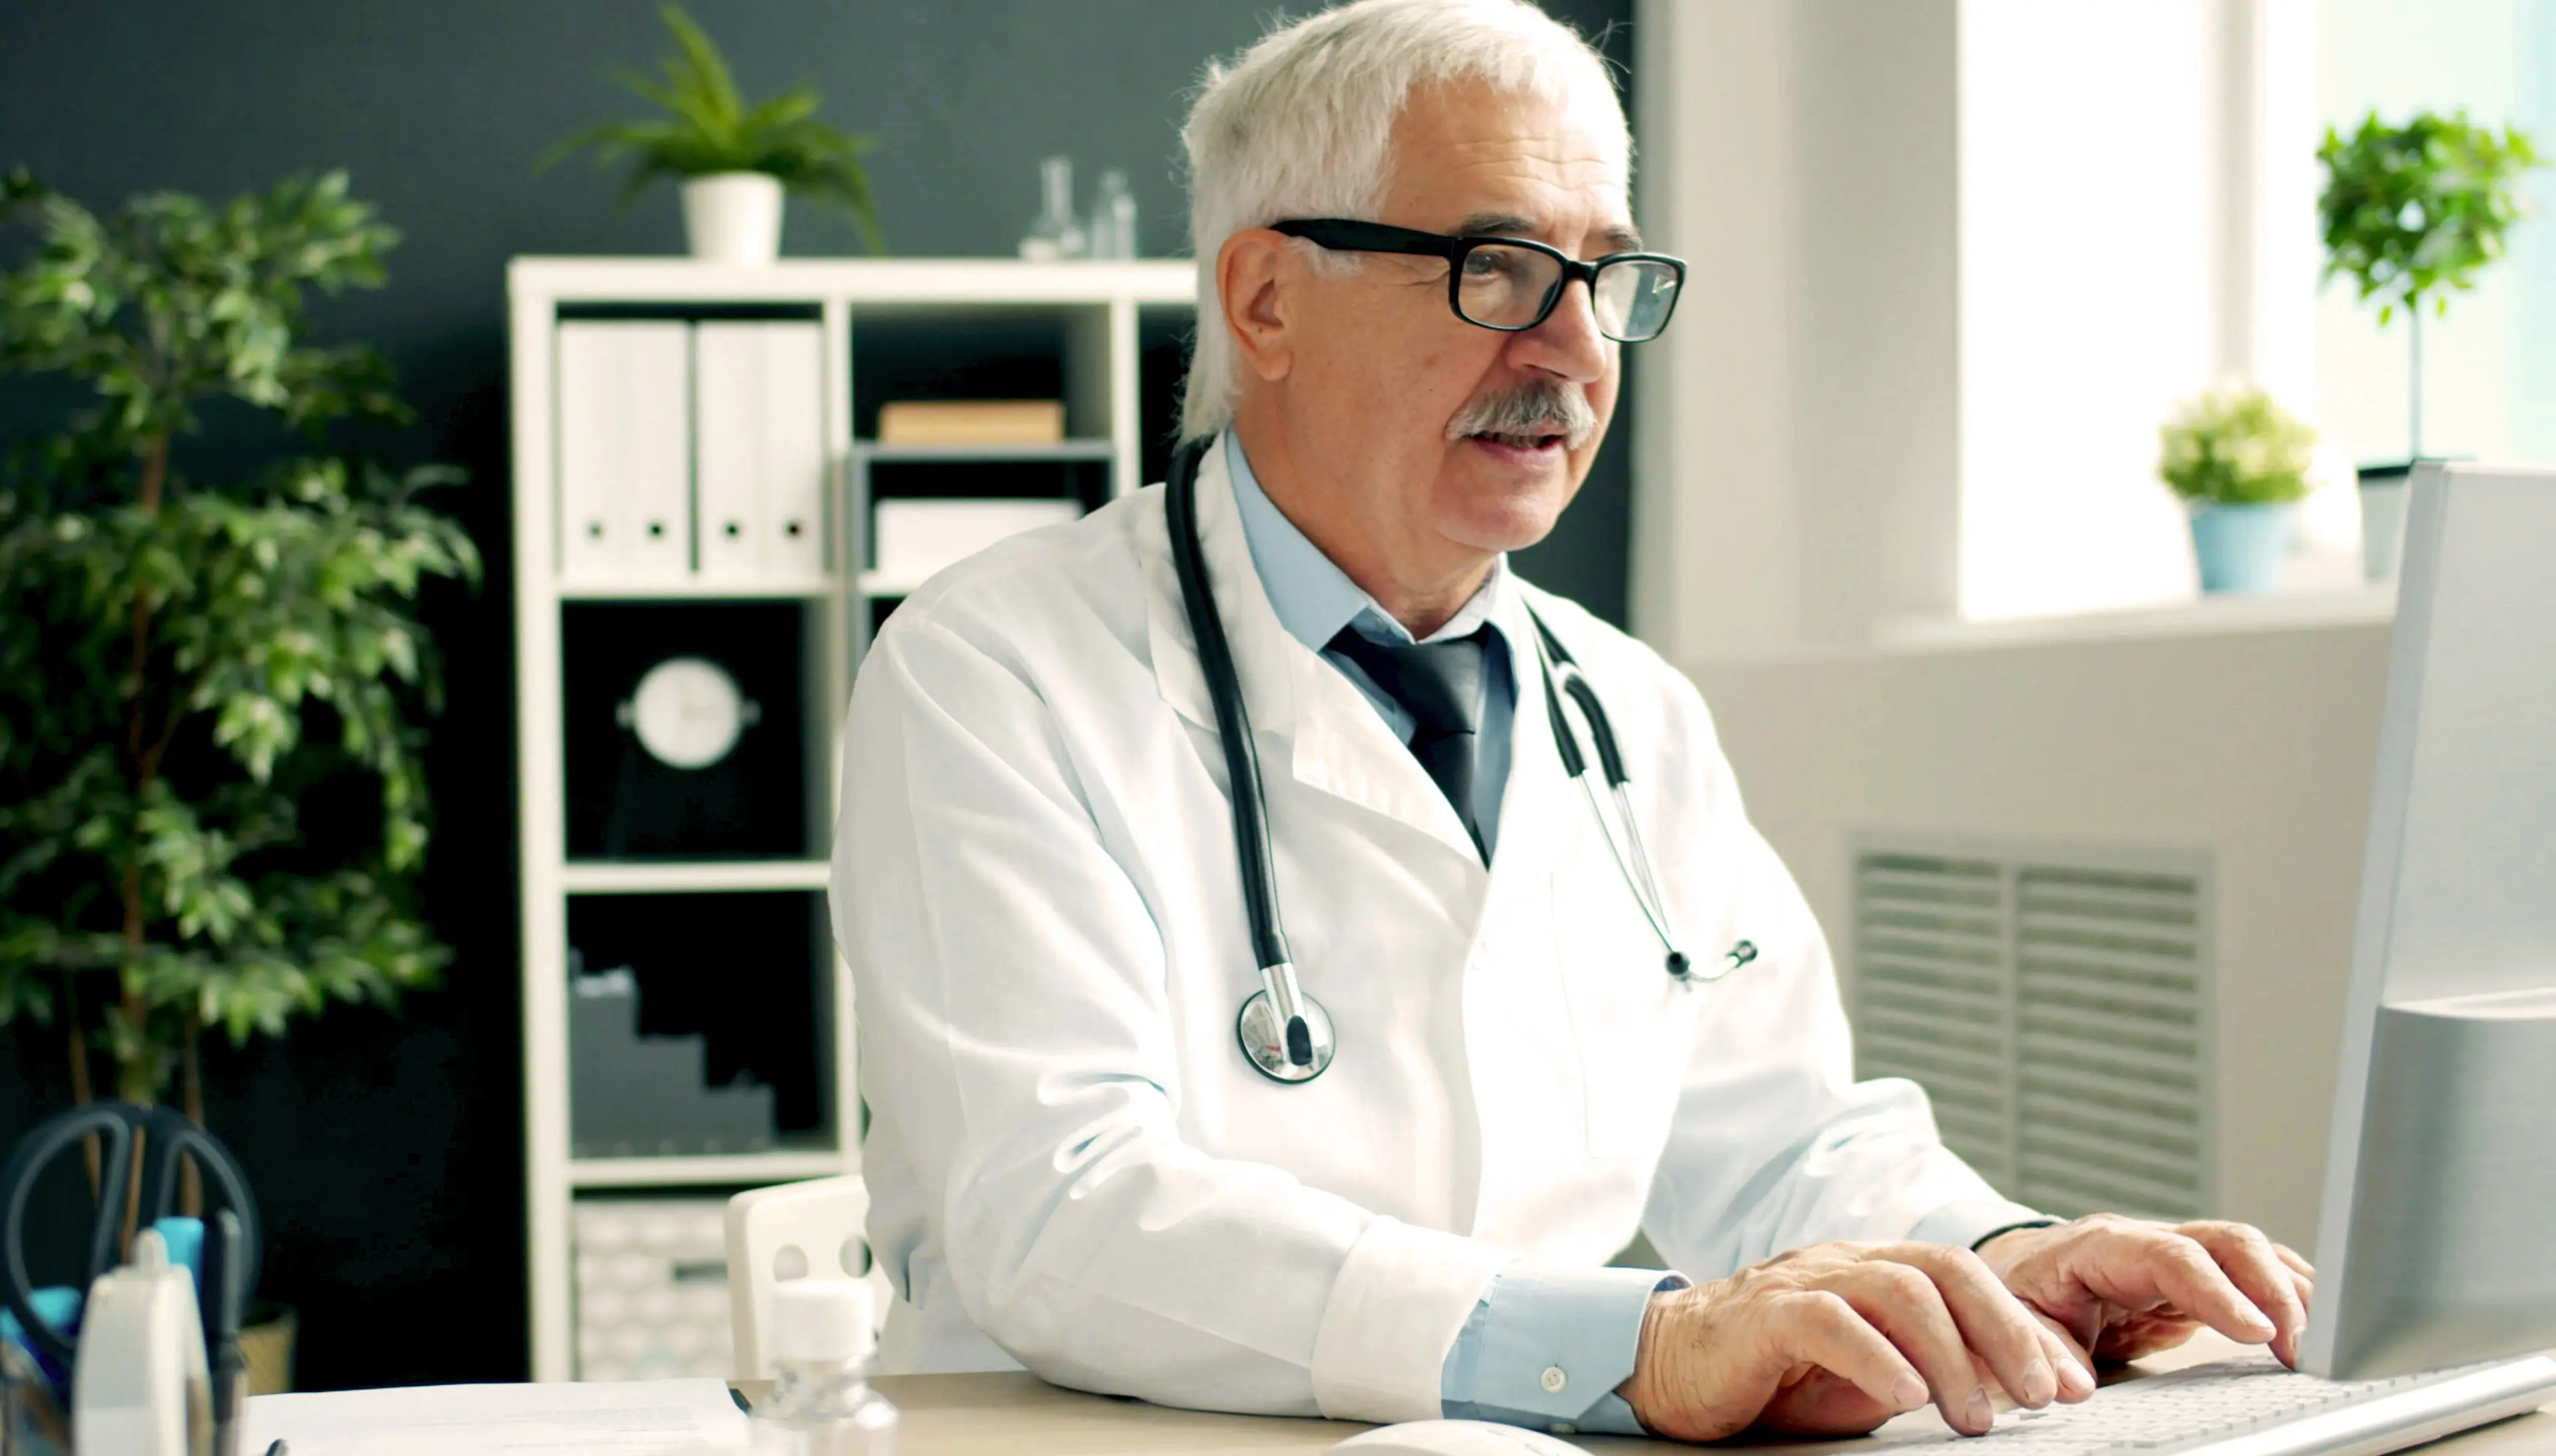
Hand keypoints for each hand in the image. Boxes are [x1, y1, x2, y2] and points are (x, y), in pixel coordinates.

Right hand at [1616, 1240, 2098, 1441]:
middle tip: (2051, 1395)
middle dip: (2010, 1332)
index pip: (1970, 1282)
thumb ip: (1923, 1374)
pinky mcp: (1762, 1313)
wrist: (1666, 1367)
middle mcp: (1849, 1264)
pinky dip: (1876, 1356)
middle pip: (1947, 1272)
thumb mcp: (1865, 1380)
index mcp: (1878, 1273)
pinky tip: (1906, 1396)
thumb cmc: (1772, 1378)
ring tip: (1979, 1418)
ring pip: (1899, 1291)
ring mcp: (1805, 1281)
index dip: (2029, 1329)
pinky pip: (1828, 1320)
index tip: (2078, 1385)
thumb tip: (2007, 1400)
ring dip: (1952, 1357)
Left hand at [1975, 1215, 2315, 1368]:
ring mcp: (2179, 1254)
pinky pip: (2255, 1275)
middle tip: (2305, 1347)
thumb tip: (2073, 1387)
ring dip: (2294, 1293)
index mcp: (2101, 1247)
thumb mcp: (2014, 1322)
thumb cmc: (2019, 1296)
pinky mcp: (2200, 1280)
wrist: (2018, 1272)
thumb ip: (2042, 1349)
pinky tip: (2317, 1327)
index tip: (2257, 1332)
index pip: (2171, 1257)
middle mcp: (2148, 1241)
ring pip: (2252, 1254)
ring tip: (2326, 1344)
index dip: (2217, 1292)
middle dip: (2274, 1290)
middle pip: (2227, 1243)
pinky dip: (2291, 1296)